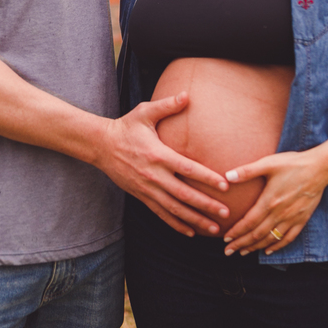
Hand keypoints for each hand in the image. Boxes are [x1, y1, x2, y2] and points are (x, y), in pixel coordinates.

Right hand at [95, 92, 230, 236]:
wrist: (101, 146)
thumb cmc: (126, 127)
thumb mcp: (144, 113)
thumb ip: (167, 106)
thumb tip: (188, 95)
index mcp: (158, 155)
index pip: (187, 169)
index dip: (207, 178)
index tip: (225, 185)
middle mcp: (154, 175)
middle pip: (184, 195)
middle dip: (206, 205)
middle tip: (226, 213)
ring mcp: (147, 189)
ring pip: (174, 209)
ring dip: (196, 220)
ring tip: (214, 228)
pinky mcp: (142, 196)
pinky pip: (161, 214)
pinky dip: (176, 224)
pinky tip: (191, 232)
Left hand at [220, 150, 327, 255]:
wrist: (320, 168)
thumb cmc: (292, 164)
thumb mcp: (268, 163)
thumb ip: (247, 171)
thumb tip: (227, 176)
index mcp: (269, 201)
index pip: (249, 222)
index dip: (236, 232)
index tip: (226, 238)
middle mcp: (280, 214)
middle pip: (257, 234)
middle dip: (241, 244)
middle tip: (228, 251)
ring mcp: (292, 218)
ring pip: (271, 238)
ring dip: (256, 247)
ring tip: (243, 252)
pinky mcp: (302, 220)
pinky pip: (288, 238)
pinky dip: (277, 246)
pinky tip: (268, 250)